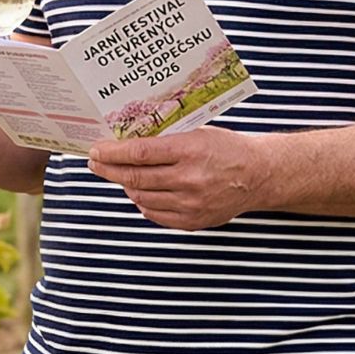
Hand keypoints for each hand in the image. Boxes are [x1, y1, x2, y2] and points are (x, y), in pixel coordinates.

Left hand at [87, 127, 265, 230]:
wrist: (259, 175)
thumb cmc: (226, 148)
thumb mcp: (197, 132)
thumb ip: (165, 140)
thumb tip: (126, 142)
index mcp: (190, 151)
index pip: (140, 153)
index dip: (113, 153)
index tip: (96, 150)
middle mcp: (190, 179)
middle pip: (136, 178)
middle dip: (109, 170)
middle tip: (95, 163)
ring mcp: (191, 203)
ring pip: (142, 197)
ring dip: (125, 186)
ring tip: (119, 175)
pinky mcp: (194, 221)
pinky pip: (156, 214)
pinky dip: (143, 203)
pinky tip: (139, 193)